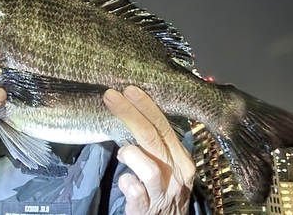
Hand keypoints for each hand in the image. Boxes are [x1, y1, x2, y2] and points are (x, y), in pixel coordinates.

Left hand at [104, 86, 195, 214]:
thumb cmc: (164, 190)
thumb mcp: (169, 166)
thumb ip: (156, 144)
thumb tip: (132, 112)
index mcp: (182, 159)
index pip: (164, 126)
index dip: (146, 106)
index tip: (129, 89)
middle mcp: (178, 174)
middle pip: (153, 138)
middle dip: (130, 114)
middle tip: (111, 96)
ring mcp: (164, 193)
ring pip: (149, 166)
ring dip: (130, 154)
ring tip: (122, 155)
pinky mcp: (148, 209)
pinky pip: (135, 190)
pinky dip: (126, 182)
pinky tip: (125, 182)